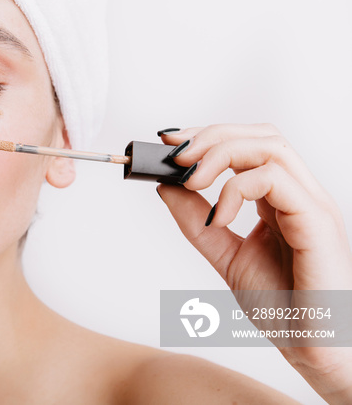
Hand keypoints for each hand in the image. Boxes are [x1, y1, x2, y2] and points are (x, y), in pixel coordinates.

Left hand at [156, 123, 351, 403]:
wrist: (311, 347)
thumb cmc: (281, 307)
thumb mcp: (224, 255)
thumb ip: (196, 221)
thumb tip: (165, 187)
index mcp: (279, 200)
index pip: (248, 145)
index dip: (208, 136)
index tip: (169, 141)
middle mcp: (298, 195)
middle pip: (260, 135)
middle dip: (211, 136)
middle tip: (176, 157)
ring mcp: (311, 204)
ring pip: (271, 146)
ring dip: (221, 153)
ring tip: (191, 179)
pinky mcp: (317, 220)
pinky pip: (276, 179)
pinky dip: (236, 189)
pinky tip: (219, 217)